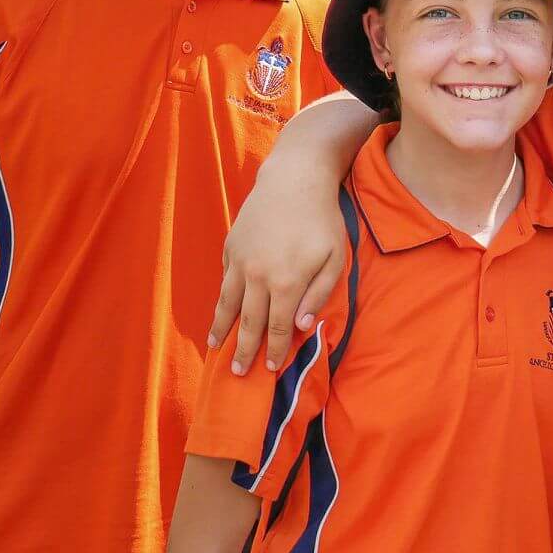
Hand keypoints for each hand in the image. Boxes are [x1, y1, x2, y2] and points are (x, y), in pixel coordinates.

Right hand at [207, 163, 346, 373]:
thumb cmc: (322, 221)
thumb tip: (303, 327)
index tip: (271, 369)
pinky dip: (221, 301)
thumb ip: (320, 295)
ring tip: (216, 349)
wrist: (293, 180)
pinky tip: (221, 313)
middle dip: (244, 350)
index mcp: (287, 282)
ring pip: (227, 304)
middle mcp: (258, 276)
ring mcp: (240, 261)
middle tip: (238, 373)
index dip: (275, 350)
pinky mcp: (230, 248)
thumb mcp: (335, 259)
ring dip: (222, 330)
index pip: (279, 327)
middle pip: (249, 322)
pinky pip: (224, 281)